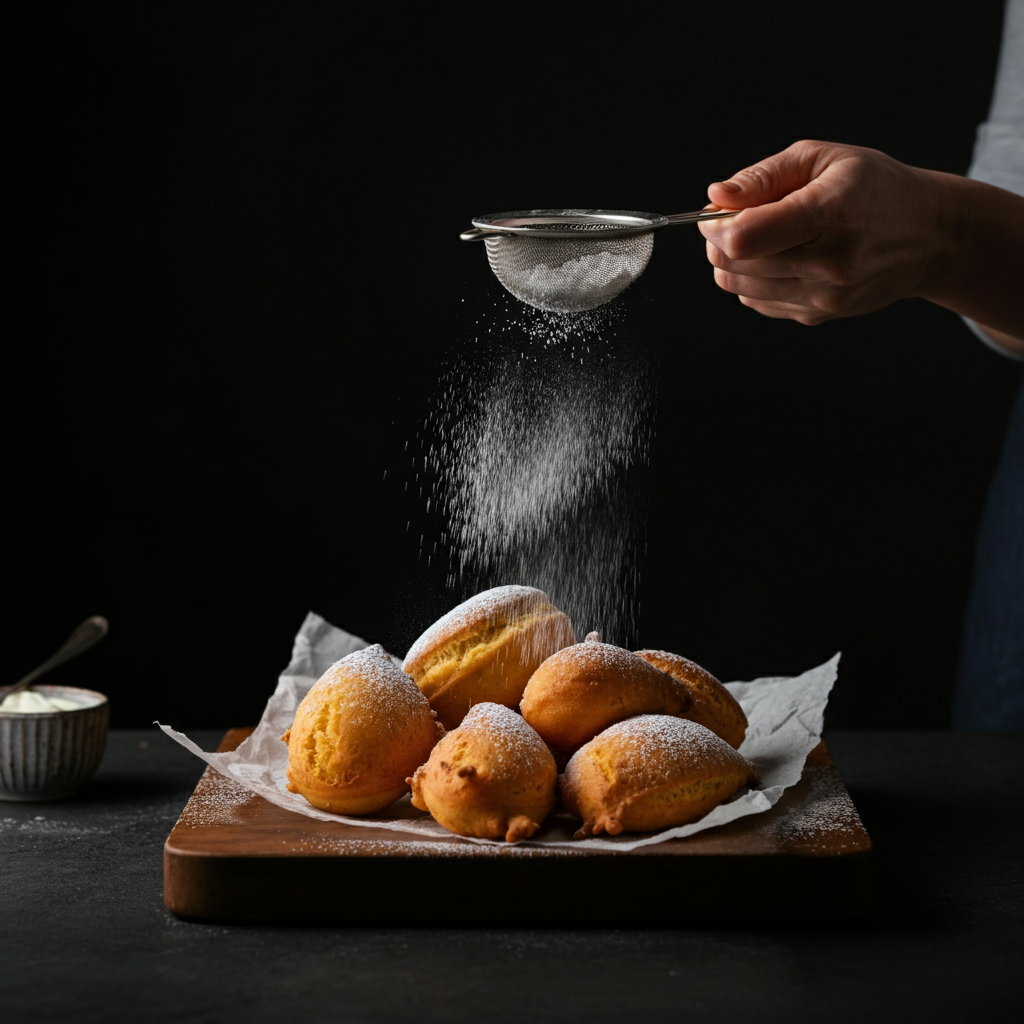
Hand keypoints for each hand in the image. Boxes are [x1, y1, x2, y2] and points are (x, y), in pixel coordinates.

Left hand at [699, 140, 949, 326]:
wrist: (928, 236)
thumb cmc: (873, 187)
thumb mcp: (823, 158)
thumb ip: (764, 176)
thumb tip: (716, 196)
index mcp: (831, 214)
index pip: (746, 237)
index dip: (716, 225)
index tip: (718, 210)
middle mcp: (829, 264)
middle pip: (734, 263)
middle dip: (719, 239)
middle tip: (736, 217)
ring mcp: (823, 298)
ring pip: (739, 286)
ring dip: (732, 260)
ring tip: (762, 234)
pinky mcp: (816, 316)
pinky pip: (756, 301)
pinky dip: (753, 279)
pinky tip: (780, 257)